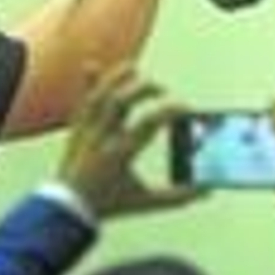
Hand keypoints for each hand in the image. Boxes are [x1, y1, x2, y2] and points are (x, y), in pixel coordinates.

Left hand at [56, 63, 201, 219]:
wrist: (68, 208)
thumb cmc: (108, 205)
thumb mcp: (146, 202)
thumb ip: (178, 197)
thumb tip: (206, 190)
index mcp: (120, 155)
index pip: (149, 123)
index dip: (170, 111)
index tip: (185, 109)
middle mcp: (102, 139)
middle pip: (120, 101)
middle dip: (144, 89)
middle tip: (162, 91)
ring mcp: (87, 131)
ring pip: (99, 95)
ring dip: (115, 78)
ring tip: (133, 68)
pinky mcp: (77, 129)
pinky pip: (82, 100)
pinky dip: (88, 82)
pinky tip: (93, 66)